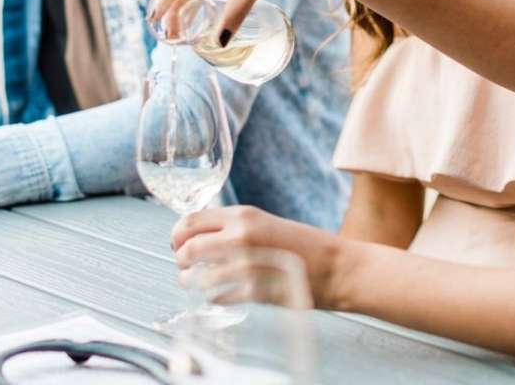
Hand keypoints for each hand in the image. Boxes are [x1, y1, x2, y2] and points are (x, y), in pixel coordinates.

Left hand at [171, 205, 347, 308]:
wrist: (336, 267)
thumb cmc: (302, 246)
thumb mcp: (265, 224)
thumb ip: (233, 228)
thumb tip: (197, 238)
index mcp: (243, 215)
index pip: (190, 220)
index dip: (178, 236)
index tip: (180, 245)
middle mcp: (242, 235)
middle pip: (188, 248)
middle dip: (182, 261)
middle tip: (187, 268)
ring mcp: (248, 263)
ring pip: (198, 277)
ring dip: (192, 283)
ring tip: (197, 286)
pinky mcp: (256, 290)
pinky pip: (218, 297)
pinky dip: (214, 299)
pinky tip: (220, 297)